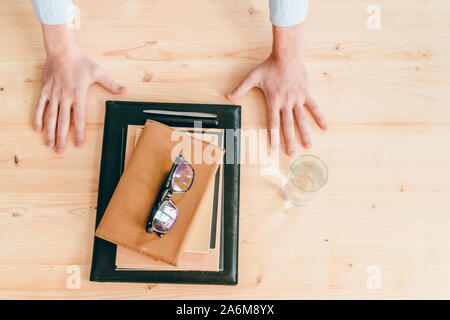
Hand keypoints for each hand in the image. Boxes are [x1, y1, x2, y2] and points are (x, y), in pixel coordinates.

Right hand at [34, 24, 124, 152]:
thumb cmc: (80, 62)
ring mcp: (53, 95)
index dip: (78, 132)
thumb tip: (124, 90)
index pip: (79, 119)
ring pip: (50, 117)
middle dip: (62, 138)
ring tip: (49, 144)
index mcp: (78, 95)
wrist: (62, 51)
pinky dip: (38, 118)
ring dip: (50, 132)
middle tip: (61, 151)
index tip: (78, 144)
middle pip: (63, 122)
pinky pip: (40, 107)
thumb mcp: (98, 73)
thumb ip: (111, 84)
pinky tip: (37, 129)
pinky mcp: (45, 91)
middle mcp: (65, 97)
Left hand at [226, 24, 326, 156]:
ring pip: (301, 120)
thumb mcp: (253, 77)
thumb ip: (240, 88)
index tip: (274, 149)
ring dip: (305, 133)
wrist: (287, 55)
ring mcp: (297, 99)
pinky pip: (314, 107)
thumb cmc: (269, 66)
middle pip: (288, 126)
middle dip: (289, 141)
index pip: (272, 123)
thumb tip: (227, 96)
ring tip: (308, 146)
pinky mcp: (305, 93)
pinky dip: (319, 117)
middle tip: (291, 154)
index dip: (273, 137)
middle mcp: (286, 103)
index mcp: (273, 101)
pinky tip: (325, 127)